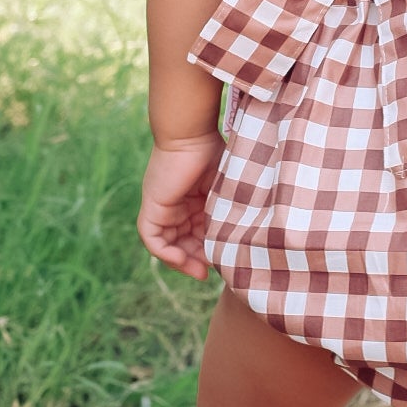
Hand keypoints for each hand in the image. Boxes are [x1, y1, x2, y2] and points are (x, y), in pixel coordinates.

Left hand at [137, 133, 225, 280]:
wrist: (191, 133)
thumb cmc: (215, 150)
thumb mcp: (228, 188)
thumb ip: (233, 208)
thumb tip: (254, 233)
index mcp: (195, 200)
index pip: (198, 234)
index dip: (209, 250)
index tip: (225, 261)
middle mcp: (177, 206)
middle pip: (183, 243)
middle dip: (196, 260)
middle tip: (210, 273)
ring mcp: (163, 207)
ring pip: (168, 244)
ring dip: (182, 261)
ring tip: (199, 271)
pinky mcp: (152, 207)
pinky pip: (152, 239)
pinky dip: (165, 253)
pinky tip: (181, 260)